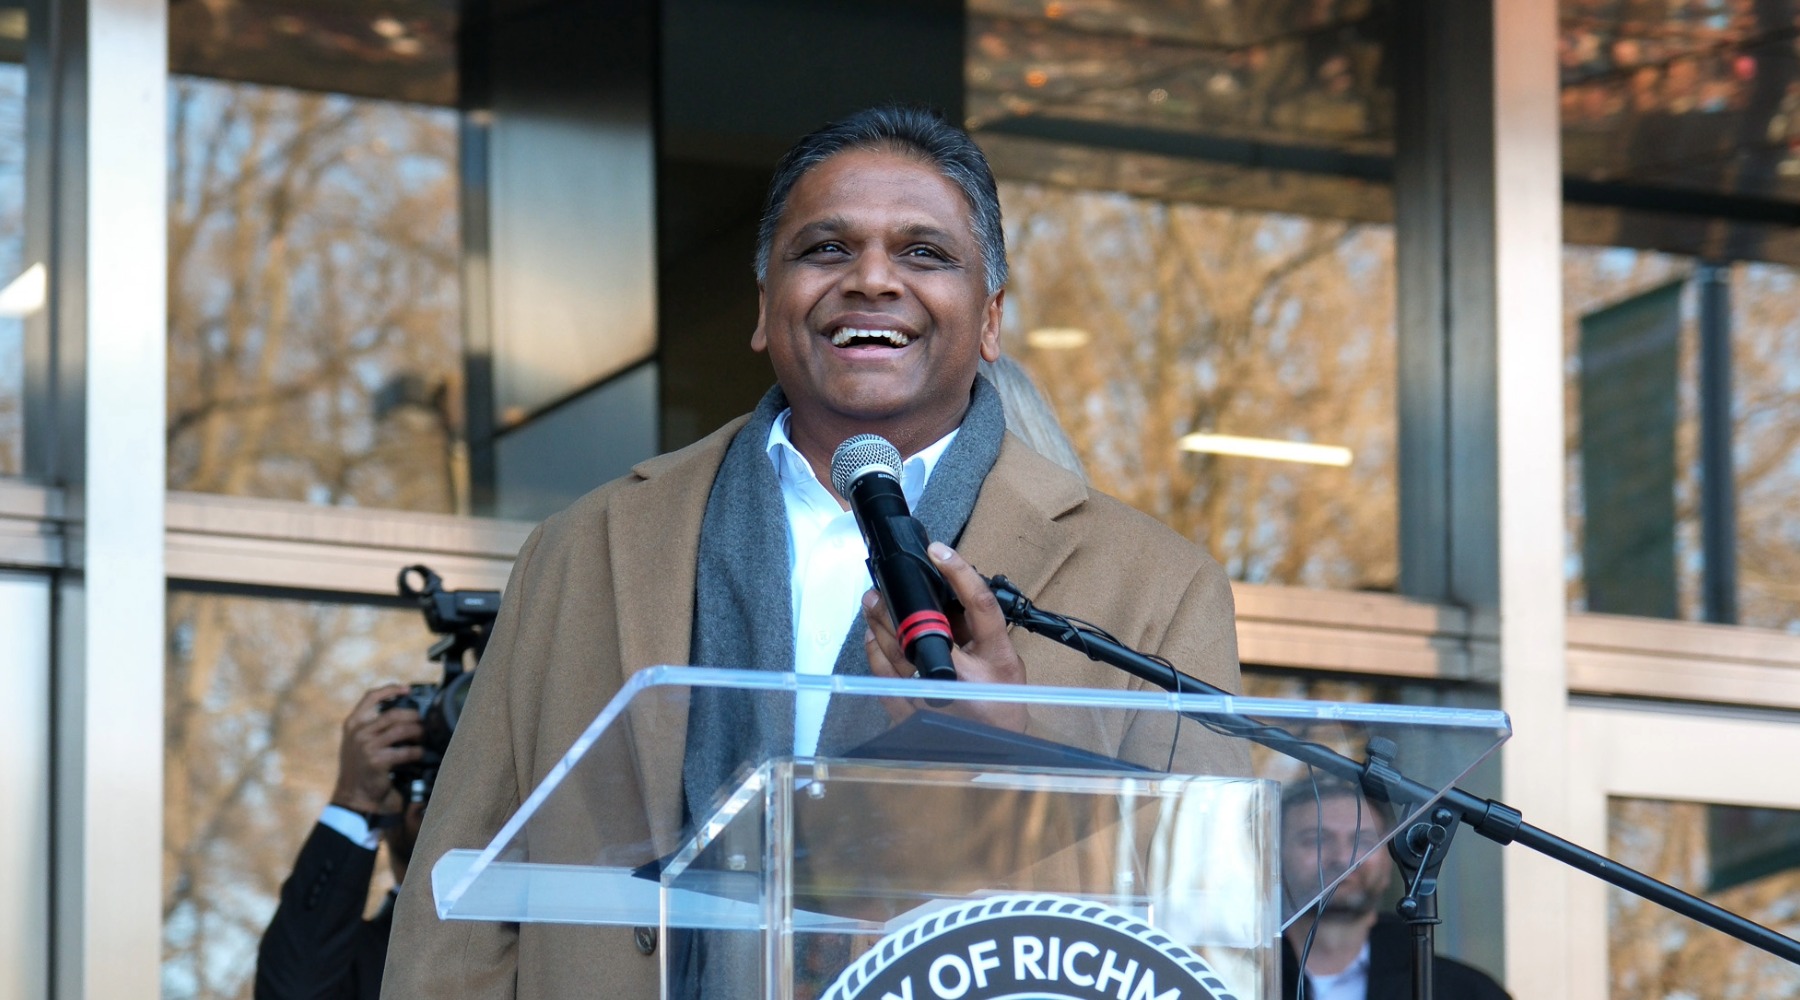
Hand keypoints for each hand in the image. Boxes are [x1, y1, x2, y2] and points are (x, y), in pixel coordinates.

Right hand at [329, 684, 424, 815]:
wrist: (353, 798)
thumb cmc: (361, 770)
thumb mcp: (359, 743)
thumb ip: (374, 728)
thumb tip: (404, 714)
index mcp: (353, 724)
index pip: (370, 697)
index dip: (390, 689)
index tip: (407, 689)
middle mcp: (358, 732)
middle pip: (393, 713)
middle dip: (413, 716)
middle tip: (423, 722)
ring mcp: (366, 746)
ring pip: (401, 729)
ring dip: (418, 732)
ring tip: (424, 736)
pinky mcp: (377, 761)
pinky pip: (405, 751)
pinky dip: (417, 751)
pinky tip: (421, 754)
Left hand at [863, 542, 1026, 731]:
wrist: (995, 751)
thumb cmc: (1003, 706)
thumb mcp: (1008, 662)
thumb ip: (982, 631)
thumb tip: (949, 599)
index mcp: (995, 659)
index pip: (979, 604)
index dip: (959, 573)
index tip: (939, 551)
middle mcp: (962, 677)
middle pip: (922, 629)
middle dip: (896, 604)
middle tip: (882, 586)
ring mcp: (933, 697)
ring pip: (895, 652)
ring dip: (880, 624)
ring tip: (872, 604)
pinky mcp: (911, 713)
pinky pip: (884, 680)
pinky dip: (874, 655)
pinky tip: (871, 638)